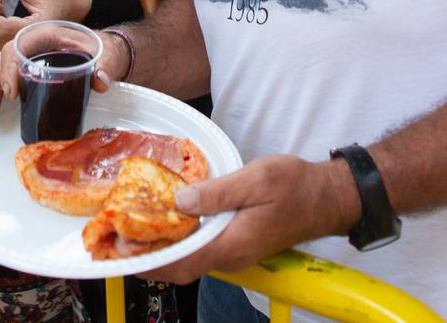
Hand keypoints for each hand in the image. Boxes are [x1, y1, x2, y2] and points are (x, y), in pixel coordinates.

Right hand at [0, 28, 124, 121]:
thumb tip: (101, 80)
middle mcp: (29, 46)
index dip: (9, 68)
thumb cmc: (101, 51)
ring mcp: (24, 60)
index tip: (12, 93)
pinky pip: (0, 79)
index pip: (17, 46)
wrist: (103, 54)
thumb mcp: (106, 55)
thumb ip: (104, 65)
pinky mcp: (23, 73)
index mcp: (46, 35)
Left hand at [141, 155, 359, 283]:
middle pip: (180, 268)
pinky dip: (181, 241)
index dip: (149, 262)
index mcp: (232, 245)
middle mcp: (231, 256)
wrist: (326, 197)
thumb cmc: (295, 186)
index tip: (123, 253)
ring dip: (164, 249)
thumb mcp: (256, 179)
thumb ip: (217, 192)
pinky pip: (202, 250)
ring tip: (136, 227)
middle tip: (120, 238)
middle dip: (148, 258)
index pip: (181, 264)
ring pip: (190, 260)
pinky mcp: (237, 245)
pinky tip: (169, 220)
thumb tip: (180, 201)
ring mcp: (234, 253)